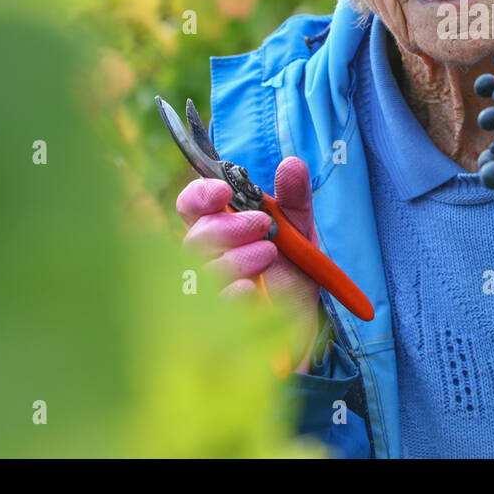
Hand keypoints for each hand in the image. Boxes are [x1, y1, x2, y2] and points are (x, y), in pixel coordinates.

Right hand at [176, 157, 321, 372]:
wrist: (303, 329)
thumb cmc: (292, 275)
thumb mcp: (300, 233)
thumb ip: (295, 199)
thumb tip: (292, 165)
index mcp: (218, 230)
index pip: (190, 205)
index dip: (201, 194)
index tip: (224, 191)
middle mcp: (204, 260)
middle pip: (194, 237)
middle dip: (228, 226)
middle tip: (263, 225)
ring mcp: (204, 295)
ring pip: (201, 271)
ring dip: (237, 258)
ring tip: (270, 255)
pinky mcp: (210, 329)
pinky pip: (209, 309)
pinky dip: (231, 294)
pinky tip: (250, 291)